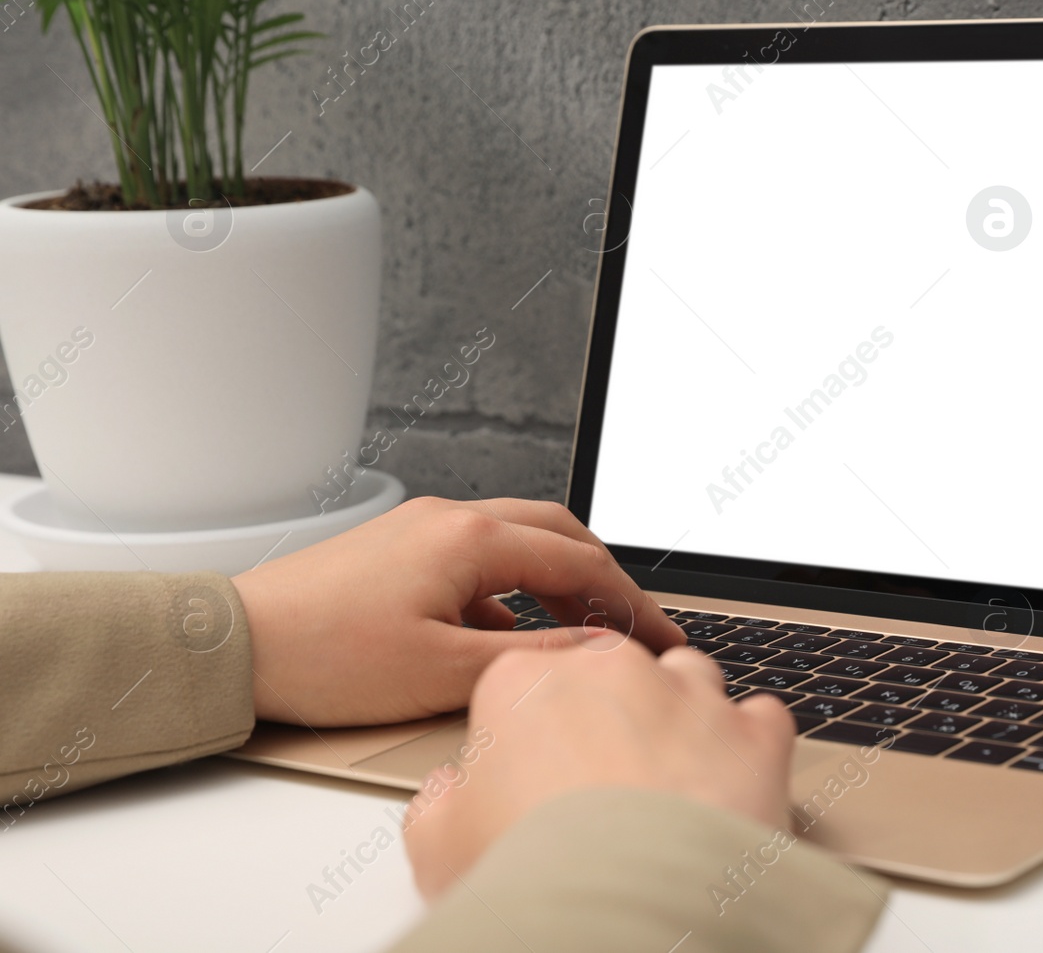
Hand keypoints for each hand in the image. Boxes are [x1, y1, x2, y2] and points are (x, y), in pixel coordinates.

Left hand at [231, 496, 685, 725]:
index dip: (632, 605)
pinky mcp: (399, 549)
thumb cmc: (325, 657)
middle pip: (558, 532)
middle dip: (606, 576)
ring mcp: (422, 529)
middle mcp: (450, 518)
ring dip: (560, 578)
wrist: (231, 646)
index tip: (662, 639)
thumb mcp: (444, 671)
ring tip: (584, 630)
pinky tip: (509, 637)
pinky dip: (513, 589)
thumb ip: (533, 659)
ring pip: (519, 539)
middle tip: (636, 622)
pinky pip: (478, 558)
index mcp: (469, 539)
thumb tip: (597, 651)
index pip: (580, 564)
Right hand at [403, 641, 796, 899]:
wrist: (624, 922)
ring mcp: (692, 696)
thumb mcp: (438, 849)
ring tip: (673, 783)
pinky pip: (761, 718)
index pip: (532, 680)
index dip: (536, 730)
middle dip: (615, 713)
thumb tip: (448, 790)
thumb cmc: (530, 879)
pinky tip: (731, 787)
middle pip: (616, 671)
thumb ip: (439, 802)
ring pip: (692, 678)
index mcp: (527, 682)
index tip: (541, 771)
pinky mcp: (756, 734)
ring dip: (685, 716)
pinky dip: (750, 747)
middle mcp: (614, 670)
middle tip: (607, 784)